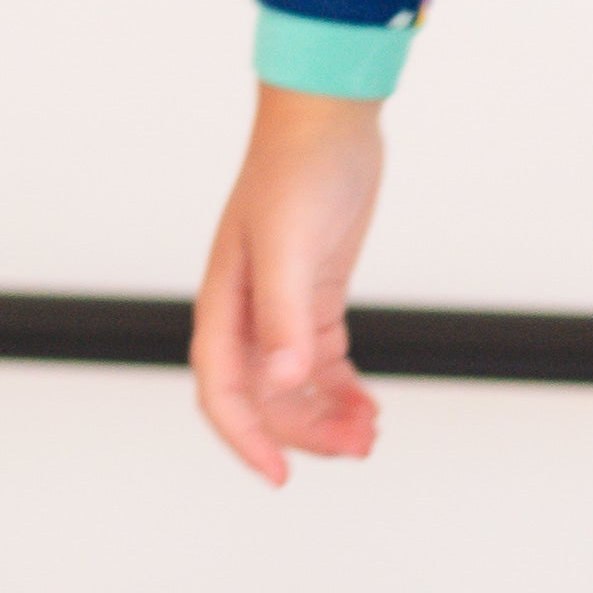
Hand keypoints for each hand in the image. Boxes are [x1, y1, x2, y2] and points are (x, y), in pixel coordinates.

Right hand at [190, 86, 386, 484]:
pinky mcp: (314, 294)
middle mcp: (247, 311)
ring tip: (369, 432)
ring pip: (295, 385)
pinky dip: (342, 387)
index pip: (223, 392)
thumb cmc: (297, 168)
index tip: (280, 475)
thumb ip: (285, 317)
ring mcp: (281, 305)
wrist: (328, 117)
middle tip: (356, 449)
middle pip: (265, 398)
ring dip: (328, 415)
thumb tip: (287, 380)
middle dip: (306, 432)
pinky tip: (368, 403)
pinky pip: (321, 360)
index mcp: (226, 304)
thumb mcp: (291, 246)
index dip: (247, 439)